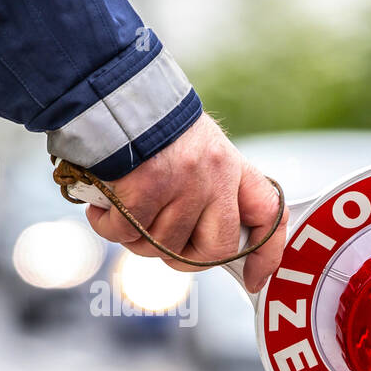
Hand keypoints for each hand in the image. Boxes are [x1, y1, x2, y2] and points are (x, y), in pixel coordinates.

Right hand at [83, 113, 285, 292]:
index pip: (268, 215)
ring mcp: (181, 185)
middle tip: (157, 244)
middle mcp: (215, 177)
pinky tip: (101, 206)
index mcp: (232, 166)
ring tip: (121, 211)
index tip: (253, 280)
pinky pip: (125, 234)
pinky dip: (107, 227)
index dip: (267, 255)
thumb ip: (208, 190)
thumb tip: (199, 243)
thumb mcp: (197, 150)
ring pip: (162, 246)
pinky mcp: (144, 190)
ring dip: (135, 239)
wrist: (115, 91)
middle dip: (184, 260)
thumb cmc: (151, 126)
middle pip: (214, 250)